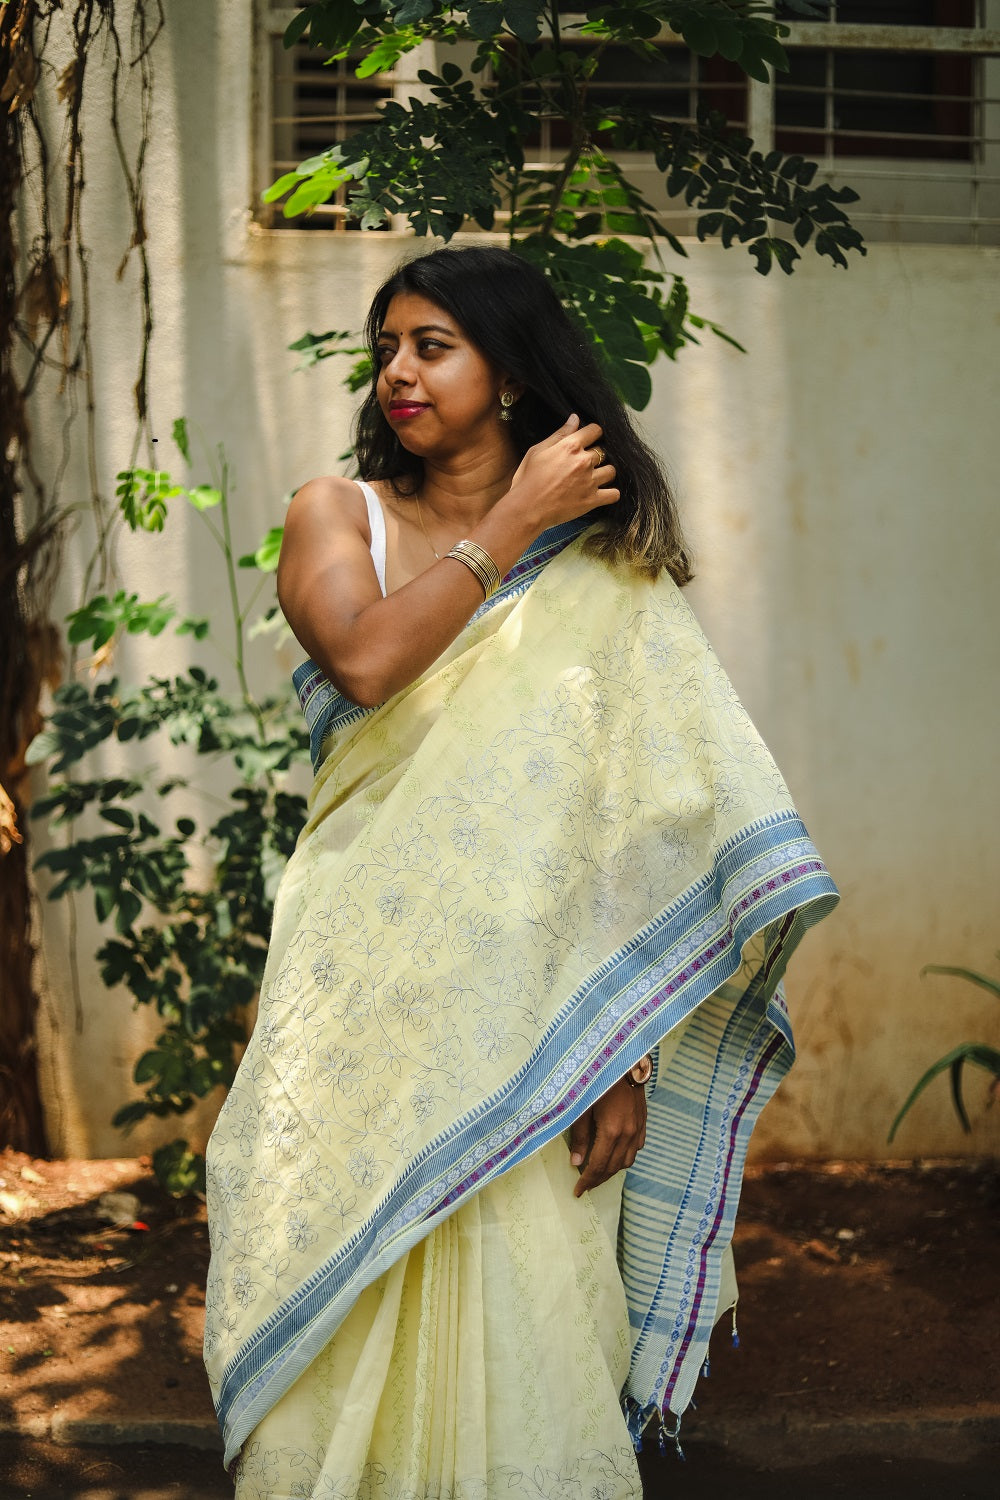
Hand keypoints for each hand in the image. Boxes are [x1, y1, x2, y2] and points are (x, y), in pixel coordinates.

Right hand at [505, 414, 619, 530]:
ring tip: (595, 477)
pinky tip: (604, 493)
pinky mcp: (592, 500)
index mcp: (570, 446)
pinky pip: (614, 494)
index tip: (589, 440)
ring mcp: (590, 481)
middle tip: (584, 464)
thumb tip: (575, 418)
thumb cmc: (527, 479)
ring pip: (611, 471)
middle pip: (603, 451)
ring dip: (605, 472)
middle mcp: (584, 461)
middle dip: (596, 455)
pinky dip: (611, 493)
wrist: (526, 508)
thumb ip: (560, 434)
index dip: (593, 433)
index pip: (595, 430)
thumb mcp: (538, 451)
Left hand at [568, 1072, 646, 1197]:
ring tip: (598, 1173)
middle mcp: (628, 1134)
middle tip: (585, 1186)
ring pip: (627, 1161)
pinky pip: (636, 1149)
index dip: (587, 1180)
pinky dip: (624, 1157)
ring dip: (612, 1170)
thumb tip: (575, 1162)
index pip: (598, 1166)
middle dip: (598, 1179)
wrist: (625, 1062)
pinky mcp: (643, 1123)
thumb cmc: (598, 1080)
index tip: (578, 1191)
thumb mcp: (582, 1107)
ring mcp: (638, 1129)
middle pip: (613, 1168)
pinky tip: (614, 1155)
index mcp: (611, 1131)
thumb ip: (579, 1136)